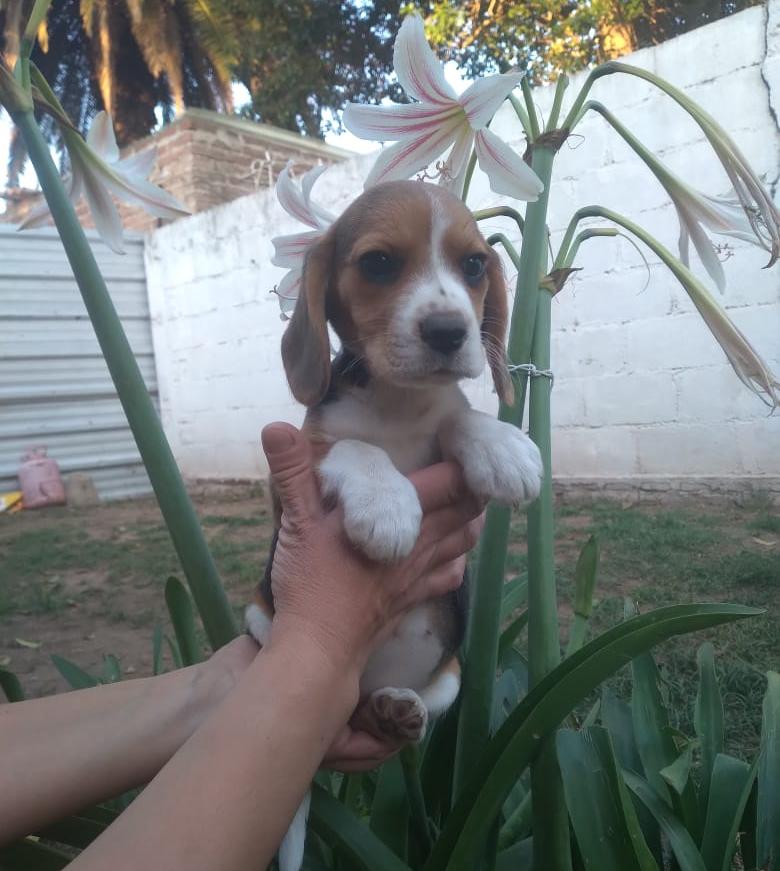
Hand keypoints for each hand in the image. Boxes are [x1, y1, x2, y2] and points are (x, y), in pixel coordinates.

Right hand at [261, 423, 482, 679]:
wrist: (319, 648)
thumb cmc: (311, 581)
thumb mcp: (297, 521)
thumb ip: (294, 473)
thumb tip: (277, 426)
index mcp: (400, 517)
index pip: (450, 482)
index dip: (464, 462)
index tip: (461, 444)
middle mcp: (421, 544)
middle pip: (466, 510)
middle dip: (473, 489)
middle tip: (469, 470)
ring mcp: (419, 575)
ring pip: (463, 543)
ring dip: (469, 522)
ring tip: (466, 505)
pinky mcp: (412, 600)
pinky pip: (447, 578)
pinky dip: (454, 562)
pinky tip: (448, 558)